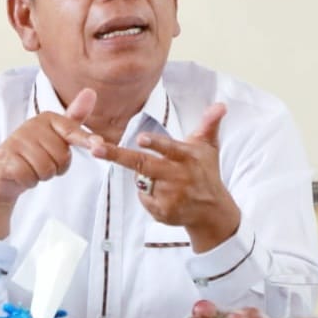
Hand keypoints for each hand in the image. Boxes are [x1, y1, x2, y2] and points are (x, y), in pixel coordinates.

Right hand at [0, 89, 96, 236]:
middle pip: (61, 157)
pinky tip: (22, 174)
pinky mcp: (5, 158)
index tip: (99, 145)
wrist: (3, 170)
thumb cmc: (34, 152)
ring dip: (42, 176)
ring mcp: (16, 141)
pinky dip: (29, 181)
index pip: (71, 130)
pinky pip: (30, 177)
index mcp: (46, 118)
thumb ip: (75, 117)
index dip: (86, 140)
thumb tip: (91, 92)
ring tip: (33, 168)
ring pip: (46, 169)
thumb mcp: (56, 133)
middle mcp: (31, 126)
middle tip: (43, 162)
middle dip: (56, 167)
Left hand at [91, 103, 240, 251]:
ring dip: (143, 178)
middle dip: (117, 155)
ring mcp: (169, 196)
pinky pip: (144, 198)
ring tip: (163, 179)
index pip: (169, 149)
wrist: (212, 211)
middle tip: (96, 148)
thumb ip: (210, 124)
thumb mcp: (209, 147)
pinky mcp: (164, 212)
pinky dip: (148, 195)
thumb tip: (221, 105)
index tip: (141, 138)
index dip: (155, 144)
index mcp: (186, 157)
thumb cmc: (206, 172)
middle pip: (142, 164)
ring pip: (141, 181)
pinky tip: (164, 195)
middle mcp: (177, 177)